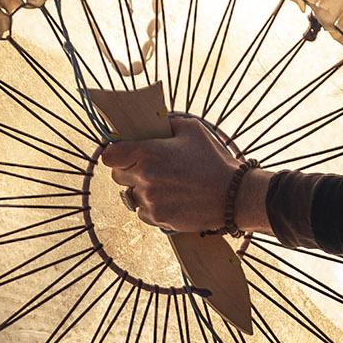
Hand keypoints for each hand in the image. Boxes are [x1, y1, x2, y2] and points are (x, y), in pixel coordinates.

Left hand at [100, 115, 244, 233]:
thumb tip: (150, 124)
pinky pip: (142, 212)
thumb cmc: (214, 160)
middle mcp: (145, 177)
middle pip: (117, 176)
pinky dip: (152, 207)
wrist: (233, 196)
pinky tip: (170, 199)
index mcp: (150, 152)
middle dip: (129, 170)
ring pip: (130, 195)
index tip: (121, 153)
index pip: (109, 155)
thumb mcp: (192, 130)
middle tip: (148, 168)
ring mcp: (151, 200)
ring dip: (141, 190)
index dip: (114, 153)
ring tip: (165, 185)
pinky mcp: (158, 218)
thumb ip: (166, 124)